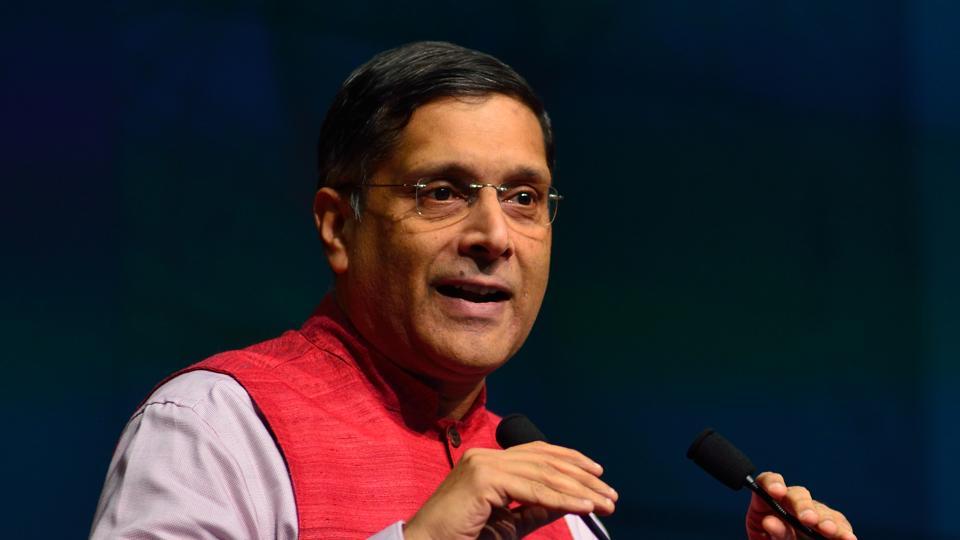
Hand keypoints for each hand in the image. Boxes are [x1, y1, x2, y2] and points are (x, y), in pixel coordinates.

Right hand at [404, 441, 616, 539]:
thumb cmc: (462, 538)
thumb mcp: (507, 522)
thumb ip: (533, 508)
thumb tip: (567, 501)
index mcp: (488, 460)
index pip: (538, 452)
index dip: (571, 460)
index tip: (598, 475)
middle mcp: (485, 456)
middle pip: (545, 460)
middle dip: (582, 477)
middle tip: (610, 495)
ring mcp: (482, 464)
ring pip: (543, 473)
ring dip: (579, 489)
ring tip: (604, 503)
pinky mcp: (482, 479)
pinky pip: (532, 489)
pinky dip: (562, 498)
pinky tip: (584, 506)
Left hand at [746, 472, 854, 539]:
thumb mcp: (765, 539)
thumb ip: (770, 531)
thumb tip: (770, 521)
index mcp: (766, 504)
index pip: (767, 482)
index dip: (772, 483)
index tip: (777, 492)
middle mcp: (789, 504)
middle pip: (797, 495)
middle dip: (804, 505)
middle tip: (808, 519)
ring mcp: (810, 512)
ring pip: (820, 508)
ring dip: (826, 519)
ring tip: (828, 530)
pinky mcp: (827, 523)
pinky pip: (837, 522)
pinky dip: (843, 530)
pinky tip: (848, 537)